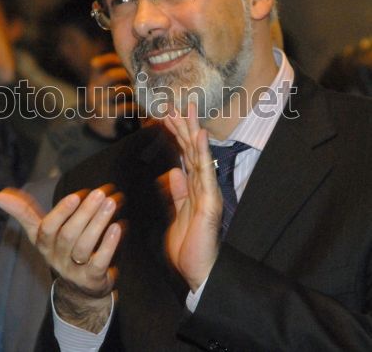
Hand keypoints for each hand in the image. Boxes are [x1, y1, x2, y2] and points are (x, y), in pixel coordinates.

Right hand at [0, 185, 122, 330]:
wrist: (79, 288)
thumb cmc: (61, 248)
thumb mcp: (41, 231)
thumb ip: (24, 212)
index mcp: (43, 243)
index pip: (46, 229)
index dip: (60, 213)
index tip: (75, 196)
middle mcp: (56, 257)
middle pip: (68, 235)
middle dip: (84, 213)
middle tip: (99, 193)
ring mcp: (74, 270)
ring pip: (84, 247)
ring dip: (98, 223)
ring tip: (110, 203)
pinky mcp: (92, 279)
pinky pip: (99, 263)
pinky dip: (108, 245)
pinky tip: (118, 226)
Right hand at [86, 52, 136, 138]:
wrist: (100, 129)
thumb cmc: (111, 103)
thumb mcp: (108, 87)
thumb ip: (118, 76)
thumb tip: (140, 62)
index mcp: (94, 80)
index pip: (96, 64)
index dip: (112, 60)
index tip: (126, 62)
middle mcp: (94, 90)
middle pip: (109, 76)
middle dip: (127, 74)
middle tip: (141, 77)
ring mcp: (99, 103)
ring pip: (117, 90)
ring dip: (133, 89)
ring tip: (144, 90)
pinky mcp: (106, 116)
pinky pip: (123, 108)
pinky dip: (135, 106)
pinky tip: (142, 106)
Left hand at [163, 104, 221, 291]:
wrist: (199, 272)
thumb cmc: (189, 246)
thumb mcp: (178, 213)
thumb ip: (178, 191)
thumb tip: (174, 171)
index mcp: (193, 188)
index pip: (184, 156)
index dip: (176, 136)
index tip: (167, 117)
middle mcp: (202, 187)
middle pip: (191, 151)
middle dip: (183, 126)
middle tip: (175, 104)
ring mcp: (208, 193)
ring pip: (198, 156)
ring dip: (191, 132)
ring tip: (187, 110)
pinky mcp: (210, 203)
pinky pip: (205, 174)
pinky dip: (202, 153)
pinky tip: (199, 135)